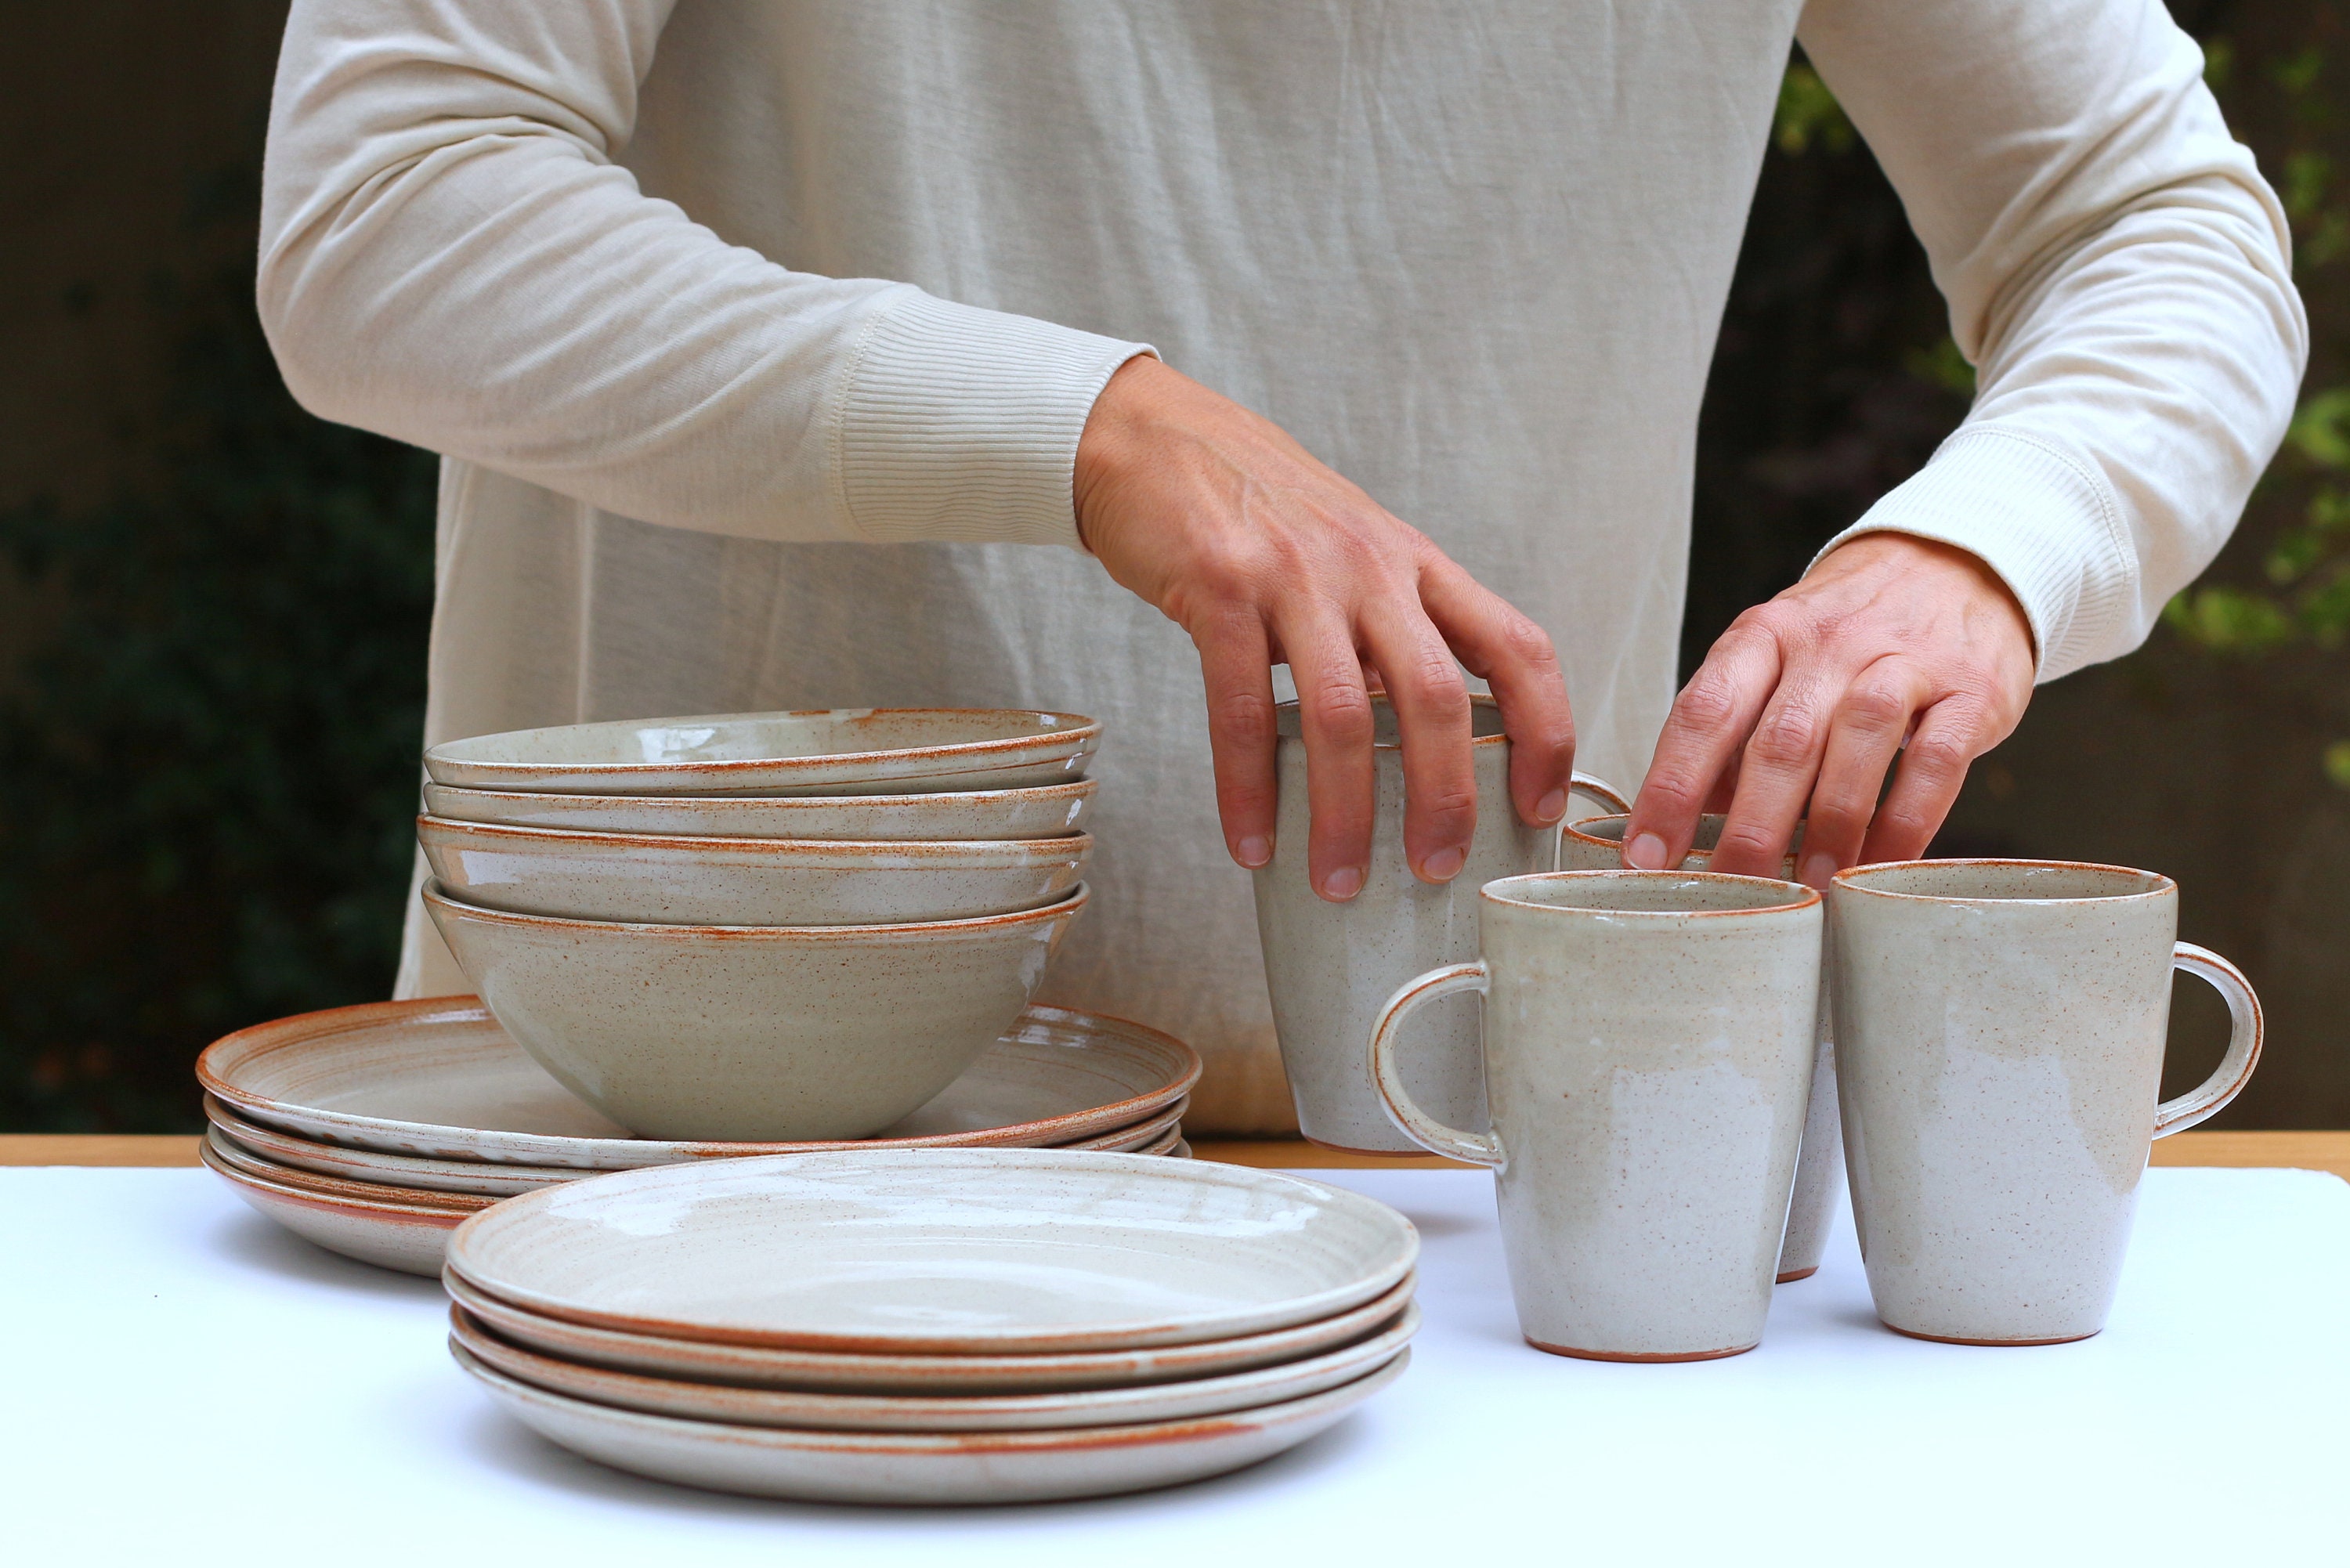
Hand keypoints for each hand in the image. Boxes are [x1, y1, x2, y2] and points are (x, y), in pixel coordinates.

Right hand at [1074, 356, 1575, 901]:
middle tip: (1435, 869)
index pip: (1516, 647)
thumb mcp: (1350, 556)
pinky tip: (1250, 841)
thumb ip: (1388, 635)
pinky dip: (1248, 788)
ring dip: (1344, 815)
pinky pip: (1244, 709)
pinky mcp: (1222, 588)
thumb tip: (1417, 745)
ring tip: (1336, 882)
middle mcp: (1372, 567)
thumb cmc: (1257, 512)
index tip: (1539, 808)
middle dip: (1446, 798)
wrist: (1155, 439)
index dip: (1546, 732)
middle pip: (1439, 696)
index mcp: (1417, 564)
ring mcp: (1298, 576)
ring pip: (1346, 715)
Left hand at [1621, 533, 2034, 887]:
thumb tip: (1688, 827)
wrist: (1955, 565)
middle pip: (1780, 739)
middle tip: (1731, 891)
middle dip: (1749, 826)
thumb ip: (1737, 733)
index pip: (1705, 712)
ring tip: (1809, 887)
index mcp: (1764, 634)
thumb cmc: (1848, 637)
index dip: (1671, 787)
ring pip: (1858, 742)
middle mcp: (1829, 643)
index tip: (1647, 854)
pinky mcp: (1971, 691)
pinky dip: (1906, 822)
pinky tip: (1881, 866)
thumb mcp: (1780, 660)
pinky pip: (1937, 762)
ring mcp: (1904, 661)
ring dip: (1828, 825)